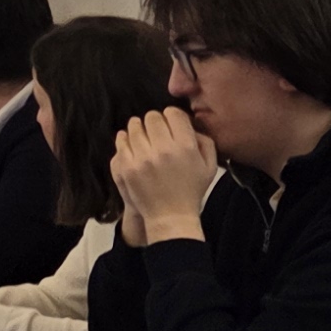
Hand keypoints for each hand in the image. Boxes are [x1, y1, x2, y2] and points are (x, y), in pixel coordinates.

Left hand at [108, 109, 220, 243]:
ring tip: (143, 136)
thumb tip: (188, 122)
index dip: (172, 117)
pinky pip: (121, 141)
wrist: (170, 216)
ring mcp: (142, 158)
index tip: (171, 124)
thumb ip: (204, 140)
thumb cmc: (191, 190)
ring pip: (134, 126)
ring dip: (140, 128)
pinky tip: (132, 144)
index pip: (173, 114)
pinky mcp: (127, 167)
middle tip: (157, 131)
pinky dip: (126, 139)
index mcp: (185, 147)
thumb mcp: (209, 166)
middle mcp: (163, 150)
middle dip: (155, 122)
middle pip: (152, 117)